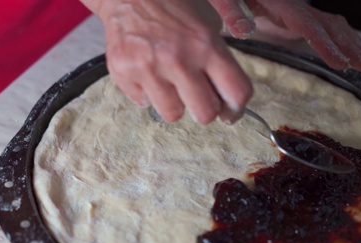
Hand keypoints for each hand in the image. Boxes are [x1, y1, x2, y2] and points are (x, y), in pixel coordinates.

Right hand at [86, 0, 252, 123]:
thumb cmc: (174, 6)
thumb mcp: (208, 23)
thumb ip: (220, 60)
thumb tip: (225, 99)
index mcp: (206, 44)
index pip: (236, 92)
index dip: (236, 108)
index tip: (230, 111)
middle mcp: (178, 58)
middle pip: (205, 114)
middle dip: (204, 109)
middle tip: (198, 98)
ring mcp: (148, 67)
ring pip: (172, 114)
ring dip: (174, 103)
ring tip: (169, 82)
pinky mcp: (123, 72)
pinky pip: (143, 102)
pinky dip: (147, 92)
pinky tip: (148, 72)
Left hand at [209, 0, 360, 71]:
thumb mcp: (224, 0)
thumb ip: (233, 13)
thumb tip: (243, 29)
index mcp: (279, 4)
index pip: (307, 25)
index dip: (325, 44)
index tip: (340, 62)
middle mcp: (293, 6)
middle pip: (327, 25)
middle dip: (348, 46)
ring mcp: (296, 10)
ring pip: (330, 24)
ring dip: (350, 42)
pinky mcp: (295, 15)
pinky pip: (324, 25)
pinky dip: (341, 37)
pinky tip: (352, 48)